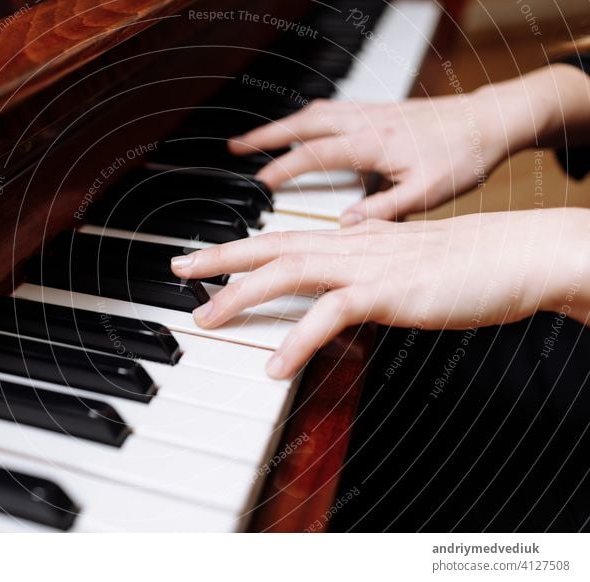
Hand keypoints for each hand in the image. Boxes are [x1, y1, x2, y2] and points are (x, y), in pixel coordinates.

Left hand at [171, 209, 589, 378]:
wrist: (510, 255)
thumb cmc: (458, 263)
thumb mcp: (396, 264)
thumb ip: (360, 272)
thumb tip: (335, 291)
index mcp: (349, 241)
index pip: (281, 238)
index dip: (237, 246)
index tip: (203, 256)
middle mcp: (349, 247)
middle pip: (270, 246)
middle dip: (219, 257)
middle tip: (178, 268)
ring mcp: (365, 267)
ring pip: (288, 272)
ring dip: (242, 295)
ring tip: (206, 318)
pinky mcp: (387, 293)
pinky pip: (331, 314)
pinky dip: (299, 339)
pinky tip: (275, 365)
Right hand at [228, 66, 584, 224]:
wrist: (492, 121)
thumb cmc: (463, 157)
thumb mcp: (427, 194)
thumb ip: (384, 211)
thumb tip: (345, 226)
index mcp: (372, 144)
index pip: (314, 156)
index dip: (281, 170)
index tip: (257, 186)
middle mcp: (365, 122)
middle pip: (303, 125)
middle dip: (265, 137)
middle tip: (234, 149)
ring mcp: (370, 113)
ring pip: (315, 112)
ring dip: (283, 124)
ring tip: (257, 139)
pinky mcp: (378, 110)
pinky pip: (332, 109)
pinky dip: (308, 118)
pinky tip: (305, 128)